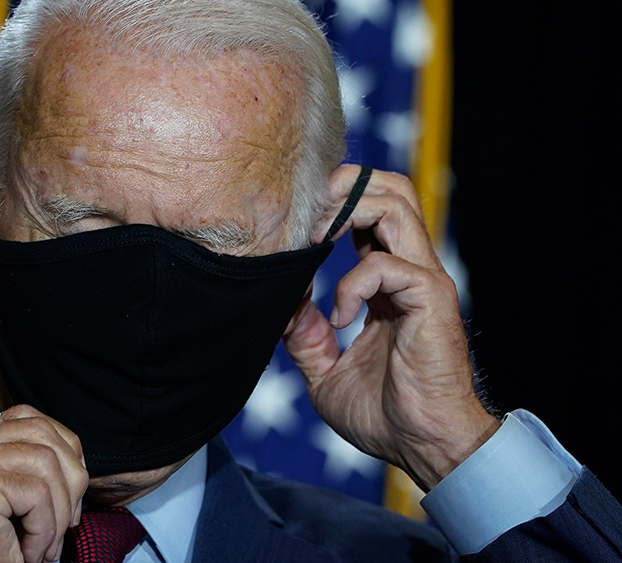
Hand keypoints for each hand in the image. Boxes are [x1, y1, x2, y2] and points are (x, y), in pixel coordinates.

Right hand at [0, 405, 88, 562]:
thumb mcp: (2, 501)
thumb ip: (23, 465)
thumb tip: (74, 453)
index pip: (26, 419)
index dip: (63, 454)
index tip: (68, 499)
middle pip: (40, 432)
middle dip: (70, 479)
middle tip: (65, 525)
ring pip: (44, 460)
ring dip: (58, 511)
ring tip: (44, 546)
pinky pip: (36, 493)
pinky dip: (45, 529)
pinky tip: (29, 553)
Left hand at [283, 165, 499, 490]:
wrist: (423, 446)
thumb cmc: (385, 415)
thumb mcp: (326, 372)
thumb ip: (305, 336)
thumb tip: (284, 305)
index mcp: (390, 283)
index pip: (371, 212)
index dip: (334, 203)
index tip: (295, 222)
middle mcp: (411, 272)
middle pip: (391, 190)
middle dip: (344, 185)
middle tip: (305, 211)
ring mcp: (424, 281)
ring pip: (395, 206)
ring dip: (346, 213)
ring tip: (314, 241)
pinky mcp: (430, 300)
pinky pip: (387, 266)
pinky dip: (352, 284)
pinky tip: (339, 317)